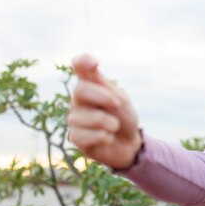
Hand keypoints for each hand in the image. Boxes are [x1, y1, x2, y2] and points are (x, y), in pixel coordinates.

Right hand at [68, 54, 141, 168]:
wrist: (130, 143)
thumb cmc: (124, 118)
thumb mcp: (120, 99)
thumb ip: (104, 84)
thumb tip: (91, 64)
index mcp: (91, 85)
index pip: (79, 67)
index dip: (82, 61)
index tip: (94, 63)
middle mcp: (78, 100)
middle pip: (80, 90)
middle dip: (104, 97)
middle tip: (118, 105)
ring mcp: (74, 118)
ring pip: (89, 116)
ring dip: (110, 123)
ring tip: (114, 127)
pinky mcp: (75, 137)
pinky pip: (89, 135)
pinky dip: (106, 137)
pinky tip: (107, 138)